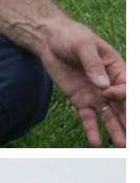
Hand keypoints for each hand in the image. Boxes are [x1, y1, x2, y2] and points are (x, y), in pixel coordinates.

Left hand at [37, 18, 125, 146]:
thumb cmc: (72, 37)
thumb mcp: (83, 46)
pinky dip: (92, 129)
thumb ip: (93, 64)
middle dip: (128, 119)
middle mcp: (109, 84)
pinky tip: (96, 142)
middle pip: (122, 105)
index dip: (121, 93)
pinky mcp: (80, 100)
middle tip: (131, 137)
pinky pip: (88, 117)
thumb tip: (103, 85)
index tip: (109, 92)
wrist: (50, 41)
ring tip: (121, 145)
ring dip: (115, 129)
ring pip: (109, 115)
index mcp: (116, 68)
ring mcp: (95, 94)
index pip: (126, 87)